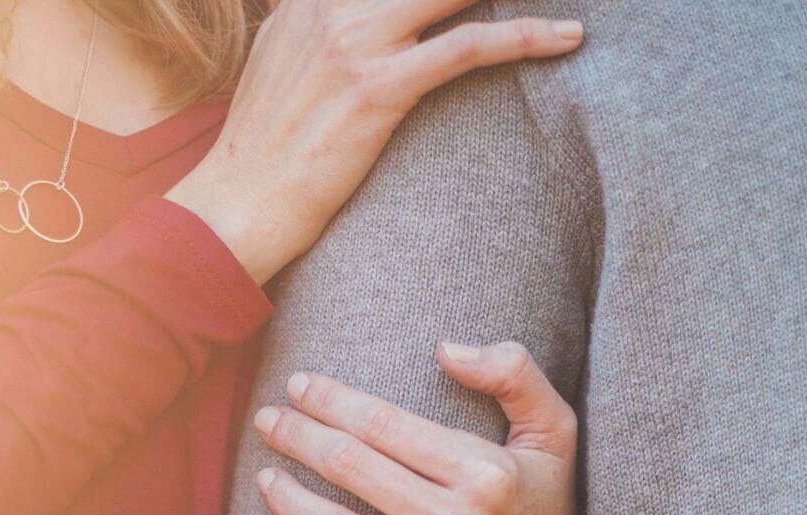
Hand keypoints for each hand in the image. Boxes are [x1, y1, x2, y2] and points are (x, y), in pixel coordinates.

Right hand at [166, 1, 583, 283]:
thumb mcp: (279, 60)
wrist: (239, 202)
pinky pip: (468, 46)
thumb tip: (343, 15)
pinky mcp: (378, 86)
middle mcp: (331, 5)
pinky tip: (567, 36)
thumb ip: (316, 23)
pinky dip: (526, 36)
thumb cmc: (265, 145)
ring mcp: (354, 41)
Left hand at [251, 341, 581, 514]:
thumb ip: (513, 373)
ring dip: (291, 500)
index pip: (383, 424)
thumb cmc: (552, 505)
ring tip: (264, 475)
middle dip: (298, 437)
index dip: (330, 400)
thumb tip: (445, 349)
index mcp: (484, 472)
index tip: (298, 385)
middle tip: (267, 419)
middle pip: (352, 470)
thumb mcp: (556, 429)